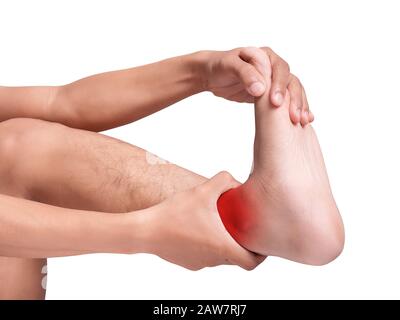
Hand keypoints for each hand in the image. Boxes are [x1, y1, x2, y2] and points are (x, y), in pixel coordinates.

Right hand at [144, 171, 265, 270]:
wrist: (145, 231)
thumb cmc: (175, 213)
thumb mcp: (202, 191)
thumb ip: (224, 180)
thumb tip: (236, 181)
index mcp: (222, 247)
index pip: (252, 263)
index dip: (260, 254)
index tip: (259, 242)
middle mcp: (213, 260)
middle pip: (236, 258)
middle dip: (240, 243)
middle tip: (239, 225)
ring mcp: (199, 264)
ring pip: (219, 256)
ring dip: (222, 243)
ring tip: (217, 223)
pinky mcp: (187, 263)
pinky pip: (203, 255)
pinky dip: (206, 245)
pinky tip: (197, 227)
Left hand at [202, 47, 312, 124]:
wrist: (212, 74)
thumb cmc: (220, 66)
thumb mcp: (229, 66)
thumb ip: (245, 74)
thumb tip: (261, 89)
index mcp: (266, 56)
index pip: (280, 69)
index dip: (280, 86)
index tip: (276, 102)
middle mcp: (274, 67)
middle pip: (291, 82)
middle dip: (294, 99)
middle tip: (294, 117)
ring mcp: (274, 81)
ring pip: (292, 92)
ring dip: (299, 106)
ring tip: (302, 121)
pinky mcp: (271, 94)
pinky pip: (287, 101)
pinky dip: (294, 110)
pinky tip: (303, 122)